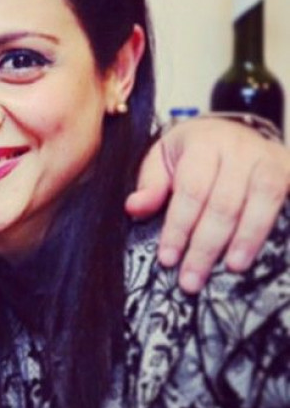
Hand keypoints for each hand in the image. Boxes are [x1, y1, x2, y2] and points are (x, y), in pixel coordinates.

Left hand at [126, 118, 288, 291]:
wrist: (230, 128)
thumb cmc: (191, 150)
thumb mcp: (162, 159)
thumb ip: (150, 185)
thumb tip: (134, 208)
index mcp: (202, 143)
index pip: (191, 191)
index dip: (179, 227)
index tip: (168, 258)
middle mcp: (238, 148)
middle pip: (224, 203)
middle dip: (206, 246)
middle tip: (191, 279)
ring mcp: (268, 158)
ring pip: (262, 201)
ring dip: (247, 239)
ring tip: (231, 268)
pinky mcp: (289, 170)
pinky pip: (285, 200)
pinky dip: (274, 226)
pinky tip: (265, 251)